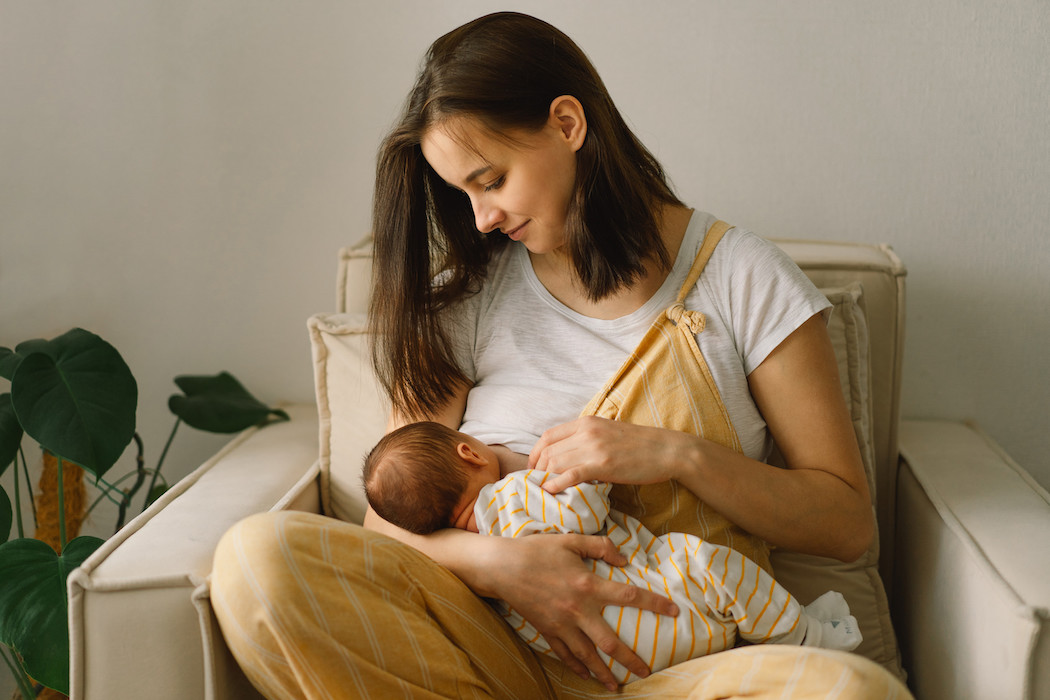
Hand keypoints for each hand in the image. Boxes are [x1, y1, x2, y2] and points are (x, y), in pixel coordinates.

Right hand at [481, 533, 678, 690]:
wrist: (501, 566)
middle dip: (630, 659)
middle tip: (646, 671)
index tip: (674, 612)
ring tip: (617, 687)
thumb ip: (600, 546)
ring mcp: (561, 624)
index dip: (654, 604)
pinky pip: (564, 654)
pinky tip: (585, 675)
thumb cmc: (537, 550)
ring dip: (603, 672)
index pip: (629, 596)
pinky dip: (576, 667)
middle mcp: (577, 610)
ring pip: (587, 655)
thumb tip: (624, 559)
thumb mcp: (570, 540)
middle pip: (610, 641)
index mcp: (587, 584)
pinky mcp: (546, 631)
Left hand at [528, 416, 691, 493]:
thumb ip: (586, 438)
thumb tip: (567, 454)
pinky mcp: (603, 464)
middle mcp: (586, 431)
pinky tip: (551, 491)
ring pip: (556, 463)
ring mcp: (594, 447)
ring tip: (543, 491)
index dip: (535, 454)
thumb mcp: (607, 432)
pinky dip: (557, 483)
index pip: (548, 436)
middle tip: (536, 485)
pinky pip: (571, 474)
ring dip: (545, 478)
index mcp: (586, 422)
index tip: (533, 469)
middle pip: (548, 451)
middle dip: (537, 470)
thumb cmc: (639, 445)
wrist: (667, 450)